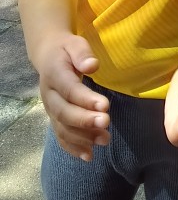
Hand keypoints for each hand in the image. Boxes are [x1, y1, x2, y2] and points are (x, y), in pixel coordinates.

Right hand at [37, 33, 109, 160]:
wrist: (48, 56)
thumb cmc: (67, 50)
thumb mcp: (75, 44)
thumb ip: (82, 53)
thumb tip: (92, 65)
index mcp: (54, 74)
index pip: (70, 90)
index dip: (86, 99)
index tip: (106, 106)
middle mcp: (49, 95)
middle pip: (64, 112)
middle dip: (85, 121)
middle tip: (106, 123)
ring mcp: (50, 109)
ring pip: (63, 128)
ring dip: (83, 137)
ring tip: (105, 140)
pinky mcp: (54, 119)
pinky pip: (60, 136)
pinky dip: (73, 148)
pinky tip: (89, 156)